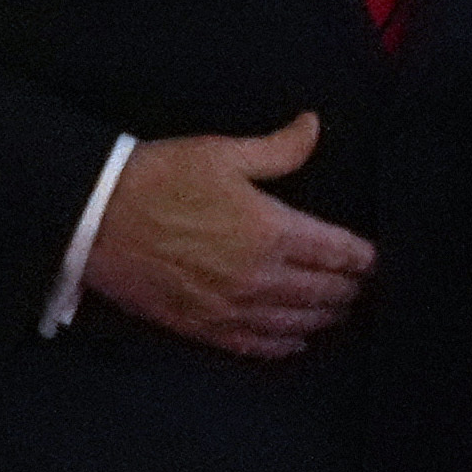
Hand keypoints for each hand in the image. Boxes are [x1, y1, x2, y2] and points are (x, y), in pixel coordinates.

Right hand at [82, 111, 375, 359]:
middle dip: (348, 289)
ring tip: (338, 312)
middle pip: (323, 292)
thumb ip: (277, 148)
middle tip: (362, 288)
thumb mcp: (221, 152)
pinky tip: (295, 342)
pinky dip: (282, 345)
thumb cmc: (161, 177)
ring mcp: (232, 308)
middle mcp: (261, 277)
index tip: (376, 259)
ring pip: (295, 322)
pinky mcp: (204, 327)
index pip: (336, 252)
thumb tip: (315, 126)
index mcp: (272, 230)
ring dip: (323, 317)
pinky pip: (256, 345)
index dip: (362, 258)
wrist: (96, 218)